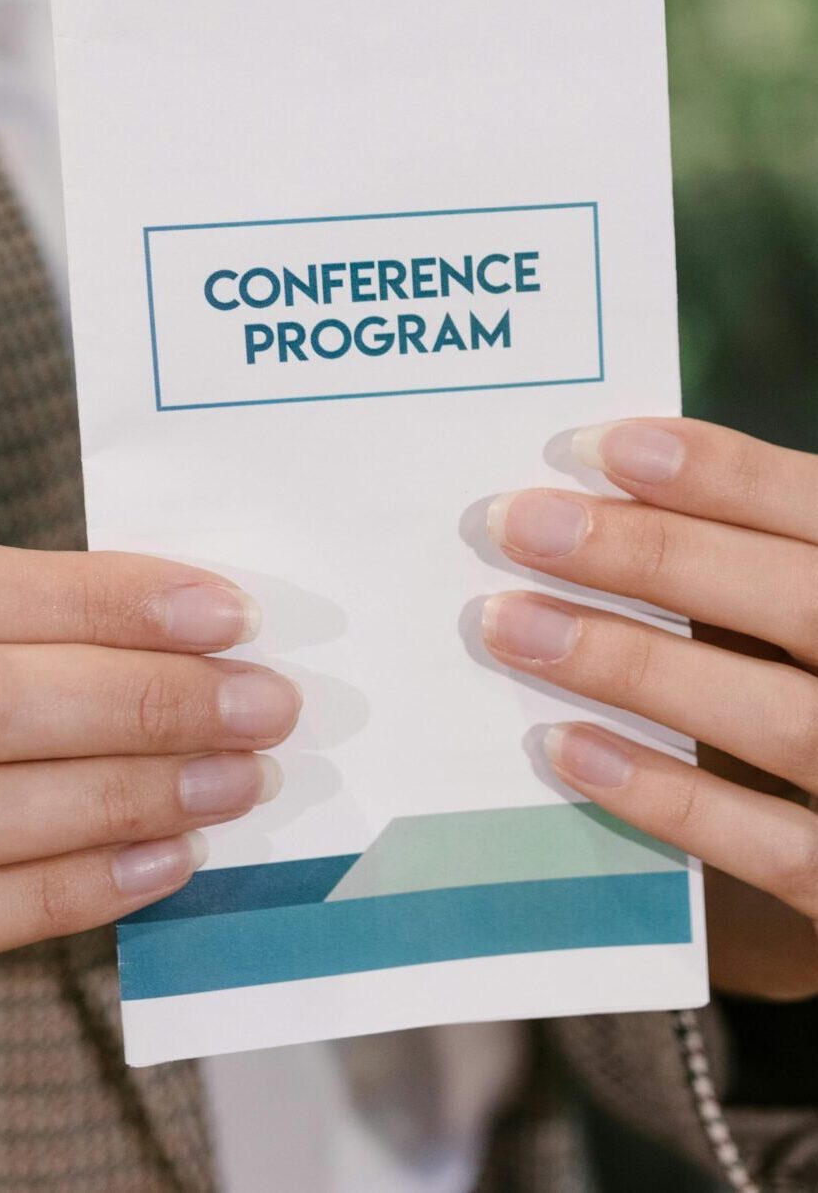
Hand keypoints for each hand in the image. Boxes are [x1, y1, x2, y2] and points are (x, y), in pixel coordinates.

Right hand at [0, 543, 299, 962]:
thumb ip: (10, 615)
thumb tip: (173, 620)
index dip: (109, 602)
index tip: (229, 614)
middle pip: (0, 702)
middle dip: (148, 704)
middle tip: (266, 705)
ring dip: (133, 797)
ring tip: (241, 781)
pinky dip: (75, 891)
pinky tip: (168, 862)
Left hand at [484, 419, 817, 999]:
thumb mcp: (815, 601)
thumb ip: (767, 559)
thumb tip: (616, 501)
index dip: (722, 474)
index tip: (601, 447)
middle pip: (795, 600)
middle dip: (651, 556)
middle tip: (520, 524)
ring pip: (778, 717)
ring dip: (633, 666)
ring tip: (510, 625)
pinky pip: (774, 849)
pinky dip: (667, 797)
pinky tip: (566, 748)